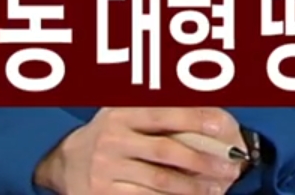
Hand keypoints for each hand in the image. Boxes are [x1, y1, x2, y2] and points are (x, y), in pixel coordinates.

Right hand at [34, 106, 246, 194]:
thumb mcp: (127, 112)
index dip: (198, 119)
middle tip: (230, 168)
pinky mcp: (102, 194)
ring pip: (158, 182)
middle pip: (166, 151)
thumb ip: (162, 108)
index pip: (166, 113)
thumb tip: (213, 113)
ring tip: (218, 189)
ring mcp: (106, 170)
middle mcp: (112, 140)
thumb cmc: (110, 134)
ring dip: (193, 188)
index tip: (226, 128)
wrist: (65, 163)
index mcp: (122, 113)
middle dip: (203, 161)